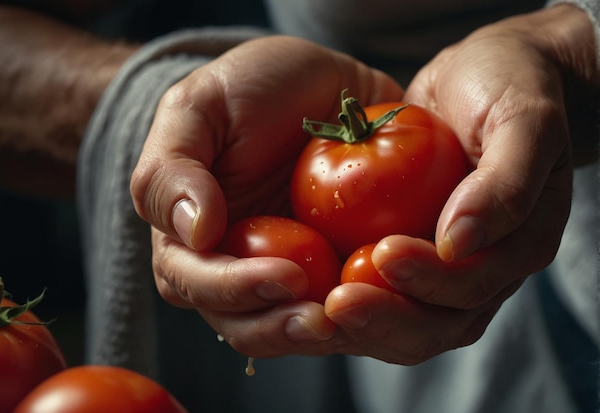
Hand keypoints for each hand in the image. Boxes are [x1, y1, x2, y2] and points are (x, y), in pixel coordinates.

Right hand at [130, 35, 402, 356]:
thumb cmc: (250, 88)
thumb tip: (195, 235)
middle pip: (247, 325)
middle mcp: (238, 268)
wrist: (324, 82)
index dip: (235, 290)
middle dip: (283, 327)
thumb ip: (173, 172)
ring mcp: (292, 274)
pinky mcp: (341, 269)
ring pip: (301, 328)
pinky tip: (397, 295)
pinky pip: (357, 306)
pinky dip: (375, 310)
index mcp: (192, 242)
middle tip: (326, 316)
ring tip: (364, 313)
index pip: (197, 284)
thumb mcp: (197, 108)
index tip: (283, 274)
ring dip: (331, 333)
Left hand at [324, 4, 597, 362]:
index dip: (431, 280)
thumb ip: (506, 182)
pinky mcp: (405, 260)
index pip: (474, 286)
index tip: (384, 253)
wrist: (480, 79)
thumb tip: (459, 242)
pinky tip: (304, 293)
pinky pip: (374, 293)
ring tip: (314, 309)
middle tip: (337, 302)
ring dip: (360, 324)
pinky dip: (343, 303)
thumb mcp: (524, 120)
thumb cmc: (507, 90)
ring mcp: (440, 270)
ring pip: (402, 324)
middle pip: (436, 325)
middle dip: (387, 319)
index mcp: (518, 247)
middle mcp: (480, 270)